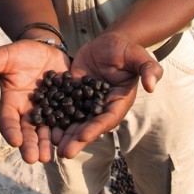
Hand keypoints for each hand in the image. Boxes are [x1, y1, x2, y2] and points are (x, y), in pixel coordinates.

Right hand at [0, 41, 68, 162]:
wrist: (45, 46)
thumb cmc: (21, 52)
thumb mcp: (3, 56)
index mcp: (12, 102)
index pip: (8, 121)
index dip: (11, 131)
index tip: (15, 141)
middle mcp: (28, 110)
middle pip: (27, 132)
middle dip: (30, 146)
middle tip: (35, 159)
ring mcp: (47, 109)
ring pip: (46, 131)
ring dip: (47, 144)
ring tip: (50, 156)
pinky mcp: (64, 106)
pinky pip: (65, 120)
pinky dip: (66, 131)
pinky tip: (70, 139)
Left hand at [52, 32, 162, 158]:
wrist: (108, 42)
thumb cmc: (126, 50)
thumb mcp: (138, 56)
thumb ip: (148, 69)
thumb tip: (152, 86)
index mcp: (118, 102)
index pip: (107, 119)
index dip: (95, 128)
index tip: (83, 136)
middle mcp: (101, 106)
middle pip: (89, 126)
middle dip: (76, 139)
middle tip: (63, 152)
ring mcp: (86, 101)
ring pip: (74, 120)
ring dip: (63, 133)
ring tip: (50, 143)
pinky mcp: (73, 92)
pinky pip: (62, 105)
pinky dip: (53, 114)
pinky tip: (41, 122)